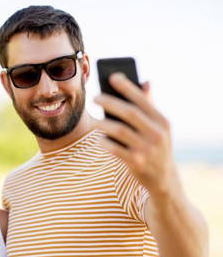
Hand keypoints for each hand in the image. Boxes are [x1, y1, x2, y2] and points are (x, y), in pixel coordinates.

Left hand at [94, 73, 179, 200]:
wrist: (164, 180)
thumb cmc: (156, 147)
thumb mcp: (159, 128)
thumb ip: (150, 106)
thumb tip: (145, 81)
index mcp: (163, 122)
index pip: (142, 100)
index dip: (127, 87)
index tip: (112, 76)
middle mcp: (157, 134)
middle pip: (129, 113)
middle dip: (109, 102)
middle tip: (94, 97)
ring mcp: (147, 149)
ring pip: (119, 130)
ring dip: (102, 123)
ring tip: (92, 120)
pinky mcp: (137, 163)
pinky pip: (115, 149)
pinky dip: (105, 142)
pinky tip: (99, 139)